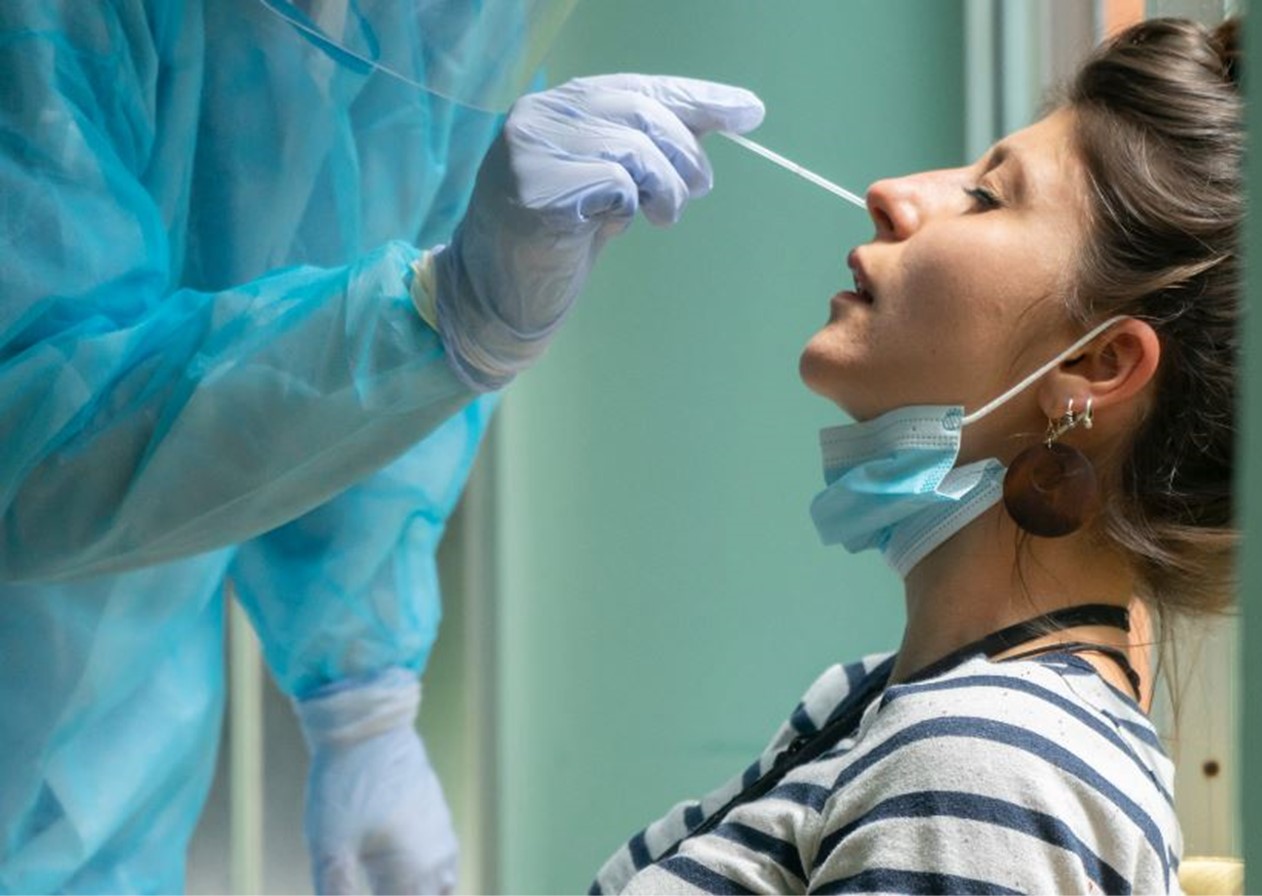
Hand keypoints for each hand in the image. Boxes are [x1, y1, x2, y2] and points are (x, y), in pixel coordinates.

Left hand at [295, 669, 456, 894]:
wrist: (368, 726)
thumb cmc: (345, 786)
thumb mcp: (330, 848)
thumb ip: (338, 893)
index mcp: (413, 872)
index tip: (358, 894)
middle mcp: (436, 859)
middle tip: (367, 887)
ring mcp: (441, 836)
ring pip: (442, 889)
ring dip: (419, 892)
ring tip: (389, 882)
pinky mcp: (436, 818)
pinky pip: (442, 864)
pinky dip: (424, 880)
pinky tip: (402, 876)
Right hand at [431, 73, 764, 389]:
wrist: (496, 299)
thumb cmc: (556, 243)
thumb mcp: (609, 185)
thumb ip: (649, 150)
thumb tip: (728, 115)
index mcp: (557, 106)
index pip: (638, 87)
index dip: (696, 98)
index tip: (748, 112)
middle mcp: (539, 115)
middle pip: (641, 111)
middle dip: (686, 152)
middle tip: (699, 189)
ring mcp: (531, 149)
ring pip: (633, 147)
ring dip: (666, 187)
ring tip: (662, 217)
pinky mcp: (534, 190)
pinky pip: (614, 183)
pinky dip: (630, 206)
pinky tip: (614, 226)